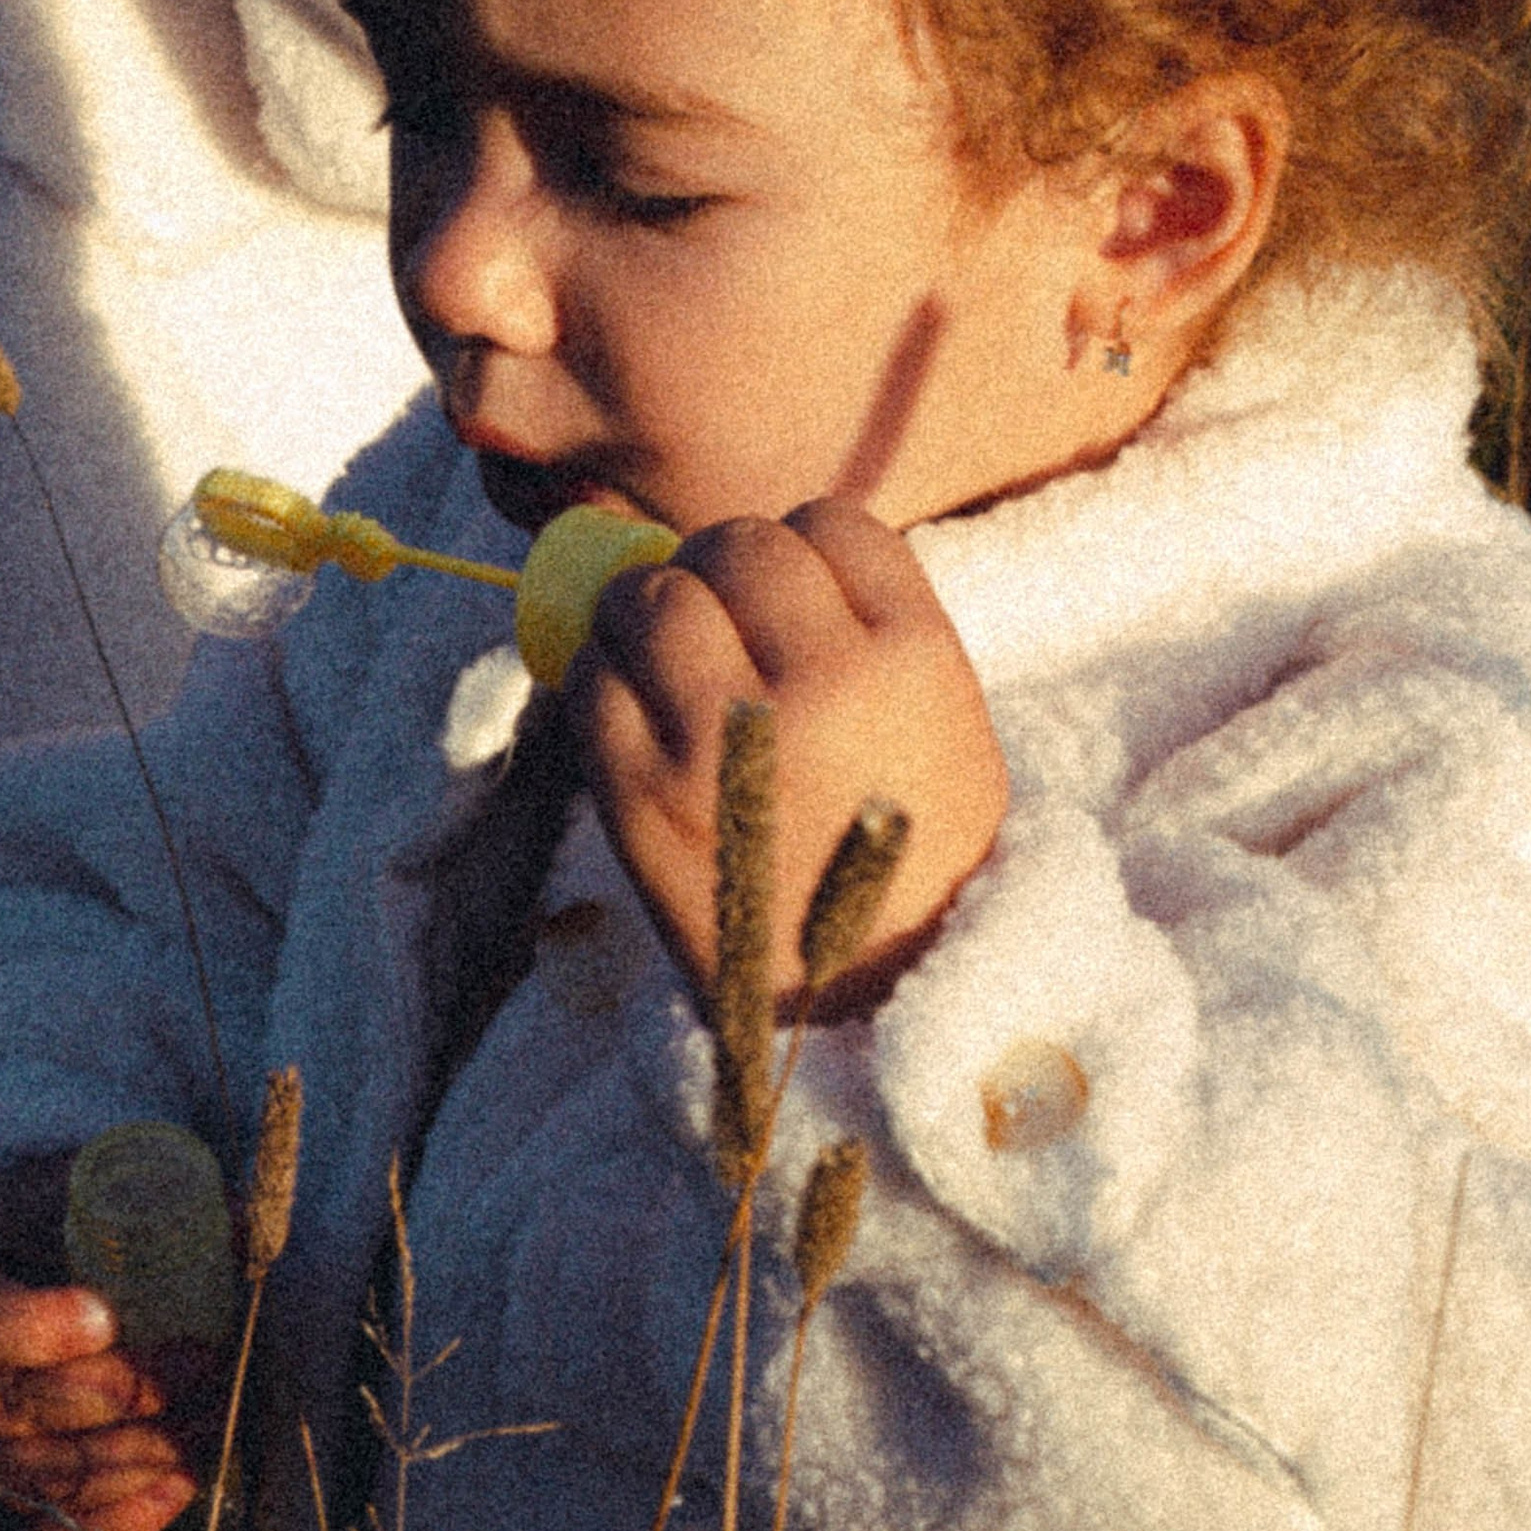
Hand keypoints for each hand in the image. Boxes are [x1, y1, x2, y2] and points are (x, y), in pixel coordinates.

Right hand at [0, 1154, 215, 1530]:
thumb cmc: (27, 1229)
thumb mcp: (63, 1192)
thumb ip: (136, 1204)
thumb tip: (243, 1226)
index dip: (37, 1329)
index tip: (107, 1316)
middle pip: (14, 1409)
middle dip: (122, 1392)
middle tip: (206, 1359)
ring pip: (40, 1480)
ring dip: (138, 1453)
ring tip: (212, 1414)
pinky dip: (122, 1518)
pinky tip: (183, 1480)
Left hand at [569, 499, 1008, 1014]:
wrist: (878, 1005)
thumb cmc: (909, 856)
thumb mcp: (941, 723)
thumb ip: (866, 631)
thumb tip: (741, 557)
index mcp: (912, 657)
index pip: (831, 526)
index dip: (802, 555)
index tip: (794, 601)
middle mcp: (821, 681)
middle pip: (733, 546)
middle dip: (716, 572)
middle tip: (717, 624)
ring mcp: (724, 735)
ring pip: (649, 596)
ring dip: (647, 612)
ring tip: (665, 660)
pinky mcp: (641, 794)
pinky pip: (590, 681)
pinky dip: (599, 681)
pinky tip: (631, 711)